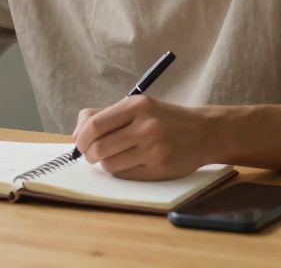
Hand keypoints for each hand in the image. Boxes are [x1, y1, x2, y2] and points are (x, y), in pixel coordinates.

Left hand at [71, 96, 217, 180]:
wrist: (204, 132)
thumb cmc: (164, 118)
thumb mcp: (138, 106)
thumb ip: (105, 115)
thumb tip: (76, 134)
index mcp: (137, 106)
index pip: (95, 125)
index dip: (81, 138)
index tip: (80, 143)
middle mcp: (146, 126)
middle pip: (99, 147)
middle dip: (88, 154)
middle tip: (91, 154)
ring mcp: (154, 149)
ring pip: (110, 164)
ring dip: (104, 164)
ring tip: (111, 158)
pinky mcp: (160, 169)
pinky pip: (125, 175)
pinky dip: (119, 171)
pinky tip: (127, 163)